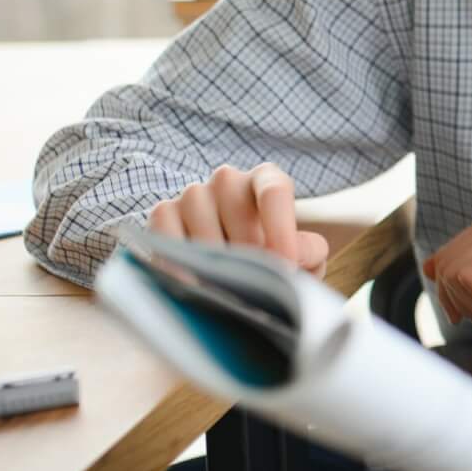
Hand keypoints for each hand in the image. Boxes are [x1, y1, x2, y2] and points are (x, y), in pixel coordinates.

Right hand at [147, 162, 328, 276]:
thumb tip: (290, 258)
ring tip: (225, 291)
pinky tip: (192, 287)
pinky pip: (166, 235)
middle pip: (236, 209)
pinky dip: (178, 264)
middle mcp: (228, 180)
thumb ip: (308, 252)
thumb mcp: (303, 258)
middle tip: (253, 287)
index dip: (280, 229)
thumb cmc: (274, 259)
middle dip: (247, 254)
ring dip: (214, 262)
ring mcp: (193, 194)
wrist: (233, 270)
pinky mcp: (163, 214)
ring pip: (201, 223)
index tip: (286, 265)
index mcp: (267, 179)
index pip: (274, 192)